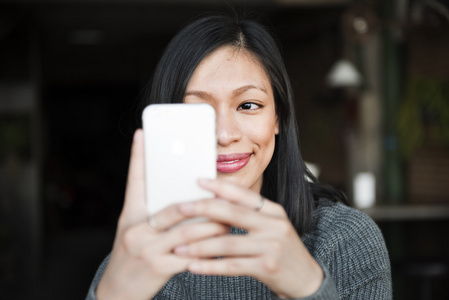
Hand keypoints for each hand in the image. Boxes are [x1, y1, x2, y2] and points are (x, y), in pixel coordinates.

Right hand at [96, 130, 228, 299]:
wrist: (115, 294)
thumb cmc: (131, 258)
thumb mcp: (133, 232)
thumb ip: (153, 215)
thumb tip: (186, 200)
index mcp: (130, 217)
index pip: (134, 182)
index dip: (138, 157)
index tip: (143, 134)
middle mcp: (137, 230)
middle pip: (175, 208)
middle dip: (203, 203)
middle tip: (224, 196)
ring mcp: (147, 249)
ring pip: (189, 231)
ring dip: (213, 225)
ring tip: (229, 220)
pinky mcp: (159, 269)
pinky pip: (192, 256)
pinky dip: (209, 251)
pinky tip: (221, 247)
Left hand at [173, 179, 323, 298]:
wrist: (305, 278)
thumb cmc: (281, 249)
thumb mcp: (272, 225)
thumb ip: (250, 214)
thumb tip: (217, 199)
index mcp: (274, 211)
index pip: (244, 194)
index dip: (220, 186)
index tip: (198, 181)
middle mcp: (274, 225)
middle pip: (232, 213)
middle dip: (203, 209)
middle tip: (180, 209)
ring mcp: (271, 246)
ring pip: (227, 243)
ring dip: (199, 246)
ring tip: (178, 247)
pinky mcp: (267, 267)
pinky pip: (231, 266)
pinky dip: (209, 267)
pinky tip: (193, 266)